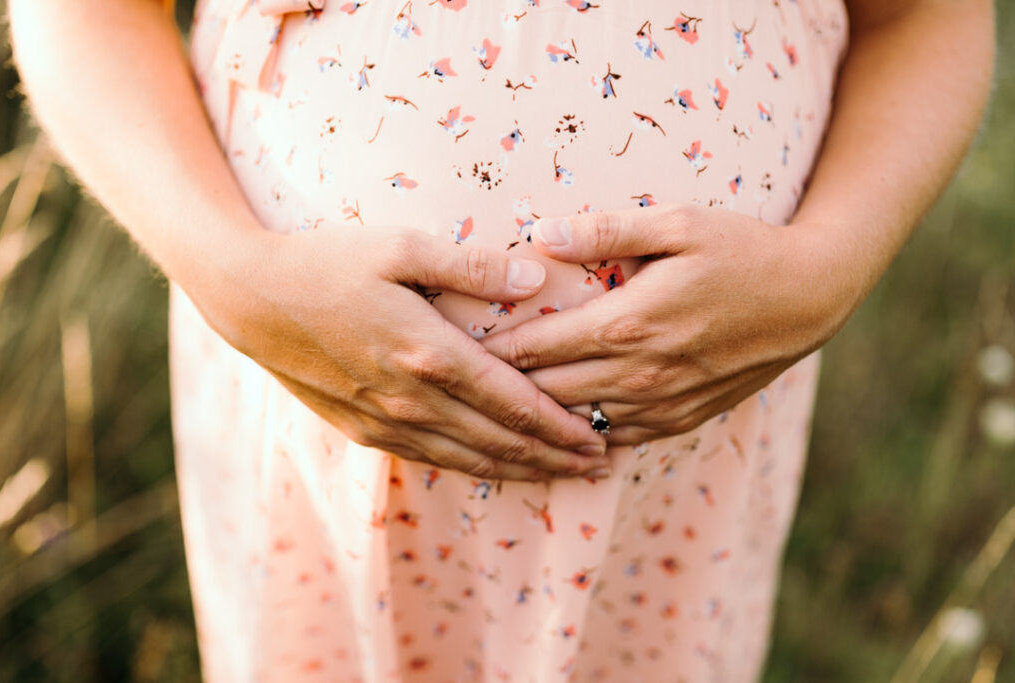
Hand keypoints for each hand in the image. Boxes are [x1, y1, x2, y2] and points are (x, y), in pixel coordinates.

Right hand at [192, 224, 610, 480]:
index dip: (562, 427)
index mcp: (430, 354)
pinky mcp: (363, 428)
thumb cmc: (328, 262)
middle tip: (599, 466)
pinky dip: (473, 467)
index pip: (515, 404)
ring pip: (469, 459)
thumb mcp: (401, 247)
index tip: (601, 438)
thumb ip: (472, 266)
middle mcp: (413, 400)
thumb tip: (537, 280)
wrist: (250, 298)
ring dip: (521, 470)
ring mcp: (386, 421)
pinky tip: (493, 466)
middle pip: (500, 441)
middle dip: (555, 458)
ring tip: (561, 476)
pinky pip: (430, 458)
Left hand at [479, 202, 854, 445]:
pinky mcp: (680, 420)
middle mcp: (638, 375)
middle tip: (459, 376)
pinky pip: (613, 437)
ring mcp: (660, 405)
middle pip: (542, 393)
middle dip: (498, 386)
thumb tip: (536, 232)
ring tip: (494, 401)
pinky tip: (555, 422)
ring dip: (534, 414)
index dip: (486, 350)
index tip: (451, 343)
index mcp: (626, 324)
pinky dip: (578, 430)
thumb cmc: (741, 250)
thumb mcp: (677, 223)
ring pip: (573, 423)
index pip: (532, 349)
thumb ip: (603, 229)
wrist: (809, 298)